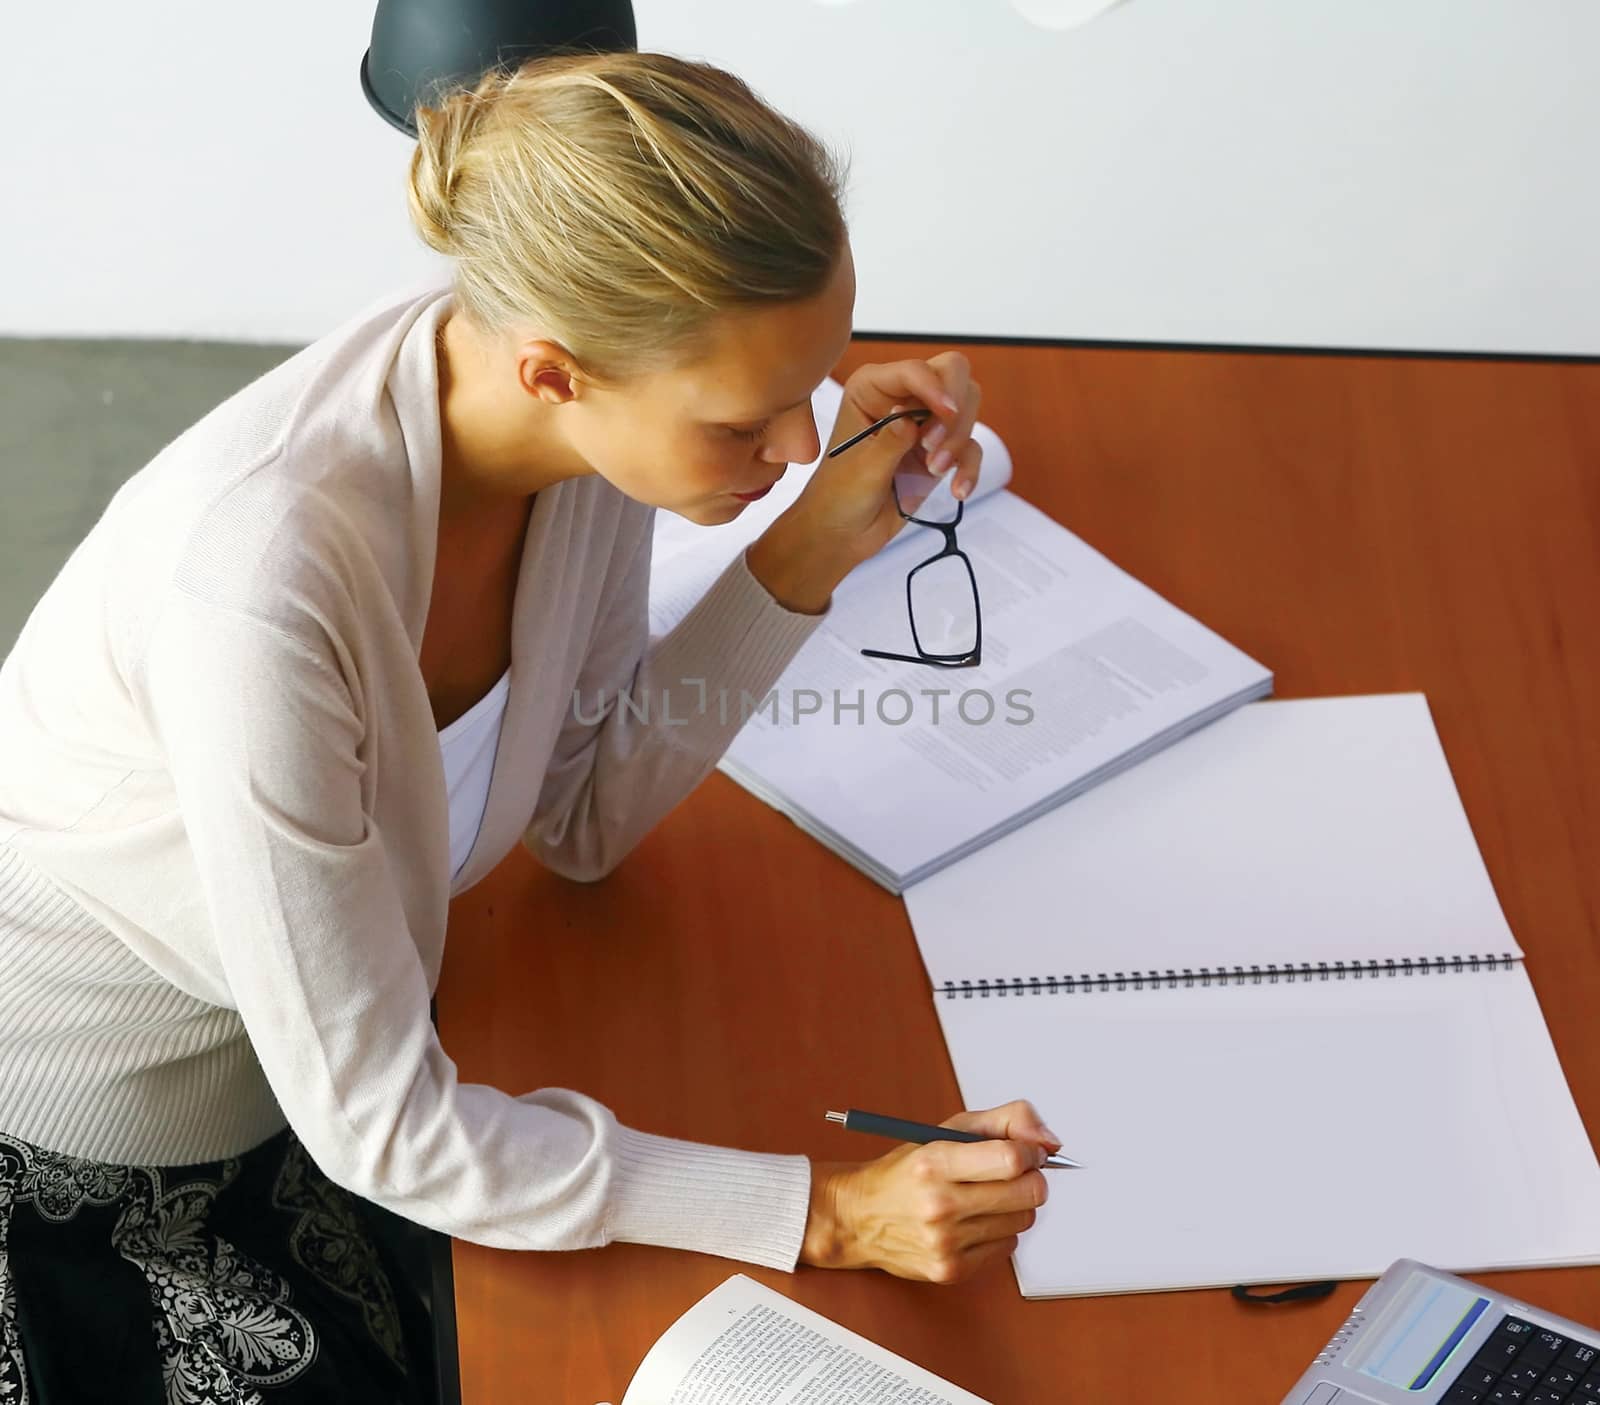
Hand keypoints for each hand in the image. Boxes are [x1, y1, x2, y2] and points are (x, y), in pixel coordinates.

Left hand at [745, 354, 982, 613]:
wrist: (841, 534)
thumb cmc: (838, 497)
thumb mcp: (863, 469)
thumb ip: (890, 441)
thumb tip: (910, 419)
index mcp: (872, 388)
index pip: (915, 370)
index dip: (936, 387)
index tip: (947, 413)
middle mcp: (900, 398)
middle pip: (953, 376)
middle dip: (953, 413)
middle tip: (934, 450)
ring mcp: (923, 424)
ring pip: (967, 409)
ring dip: (958, 441)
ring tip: (935, 471)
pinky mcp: (939, 452)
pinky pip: (970, 448)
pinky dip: (969, 468)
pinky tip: (958, 491)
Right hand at [799, 1100, 1059, 1283]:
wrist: (860, 1216)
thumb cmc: (907, 1171)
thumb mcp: (947, 1130)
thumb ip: (1004, 1121)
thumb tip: (1050, 1140)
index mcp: (935, 1162)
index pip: (1012, 1159)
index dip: (1031, 1152)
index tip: (1027, 1151)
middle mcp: (939, 1204)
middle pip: (1028, 1193)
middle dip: (1030, 1178)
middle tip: (1012, 1173)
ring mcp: (946, 1242)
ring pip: (1023, 1221)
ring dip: (1014, 1206)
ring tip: (985, 1197)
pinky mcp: (951, 1270)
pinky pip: (1008, 1247)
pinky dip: (999, 1231)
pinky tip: (974, 1221)